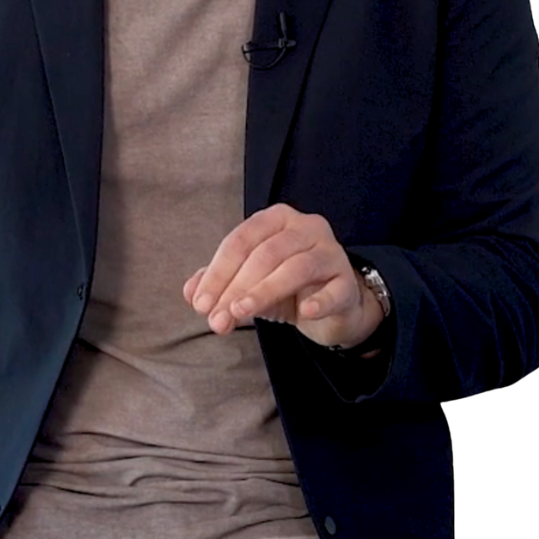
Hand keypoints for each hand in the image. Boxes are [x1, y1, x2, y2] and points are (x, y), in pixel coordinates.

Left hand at [183, 203, 384, 353]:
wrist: (333, 307)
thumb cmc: (285, 286)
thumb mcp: (248, 282)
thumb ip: (219, 283)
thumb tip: (190, 292)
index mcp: (277, 219)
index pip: (241, 240)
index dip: (218, 272)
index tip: (200, 303)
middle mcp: (306, 227)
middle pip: (266, 253)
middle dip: (236, 287)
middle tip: (216, 319)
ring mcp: (331, 252)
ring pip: (296, 267)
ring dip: (264, 292)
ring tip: (240, 314)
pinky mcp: (348, 281)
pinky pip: (334, 289)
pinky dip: (319, 301)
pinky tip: (304, 313)